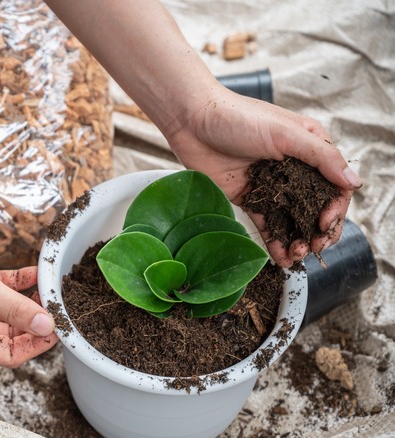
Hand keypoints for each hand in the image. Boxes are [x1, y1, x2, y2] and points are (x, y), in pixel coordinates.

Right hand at [0, 204, 58, 366]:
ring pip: (6, 308)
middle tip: (60, 308)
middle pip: (9, 333)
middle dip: (35, 321)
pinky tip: (35, 272)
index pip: (8, 354)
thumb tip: (45, 326)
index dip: (36, 344)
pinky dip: (17, 281)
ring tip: (51, 288)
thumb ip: (13, 307)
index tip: (59, 330)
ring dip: (28, 299)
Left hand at [165, 86, 361, 266]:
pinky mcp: (247, 197)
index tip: (324, 224)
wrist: (192, 120)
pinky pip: (266, 223)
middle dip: (318, 230)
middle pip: (315, 207)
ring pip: (292, 219)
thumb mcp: (286, 133)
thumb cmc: (239, 117)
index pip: (334, 186)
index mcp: (309, 149)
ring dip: (298, 239)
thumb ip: (321, 158)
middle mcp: (293, 169)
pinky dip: (275, 241)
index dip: (335, 209)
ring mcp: (270, 185)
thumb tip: (354, 183)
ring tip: (297, 256)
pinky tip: (280, 258)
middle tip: (314, 247)